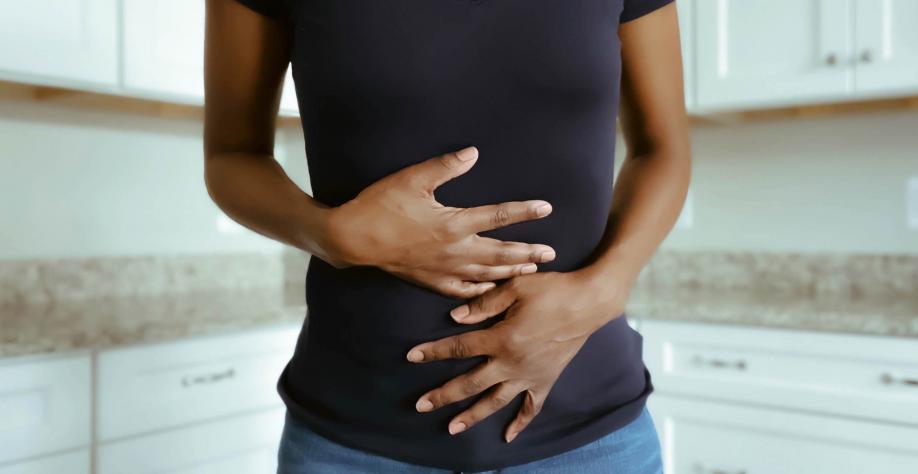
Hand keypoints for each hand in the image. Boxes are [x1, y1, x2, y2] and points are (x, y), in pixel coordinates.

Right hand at [326, 146, 556, 297]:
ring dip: (511, 271)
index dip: (525, 211)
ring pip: (486, 274)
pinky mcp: (430, 281)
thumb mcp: (412, 179)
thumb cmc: (381, 206)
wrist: (352, 239)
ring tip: (532, 270)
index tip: (547, 208)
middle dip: (528, 252)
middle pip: (500, 253)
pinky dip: (481, 292)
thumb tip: (473, 153)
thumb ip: (445, 166)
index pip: (498, 216)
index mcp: (454, 223)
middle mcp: (454, 250)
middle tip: (552, 253)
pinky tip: (491, 290)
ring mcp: (443, 269)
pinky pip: (463, 291)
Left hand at [405, 268, 631, 441]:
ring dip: (472, 416)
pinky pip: (531, 407)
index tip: (411, 357)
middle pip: (470, 383)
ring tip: (452, 428)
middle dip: (443, 395)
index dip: (433, 352)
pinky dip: (519, 423)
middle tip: (421, 405)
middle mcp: (512, 363)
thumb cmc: (552, 289)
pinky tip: (507, 436)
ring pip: (495, 401)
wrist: (589, 302)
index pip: (458, 347)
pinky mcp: (546, 380)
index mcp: (501, 338)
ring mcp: (529, 375)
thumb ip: (483, 303)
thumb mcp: (515, 286)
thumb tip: (455, 318)